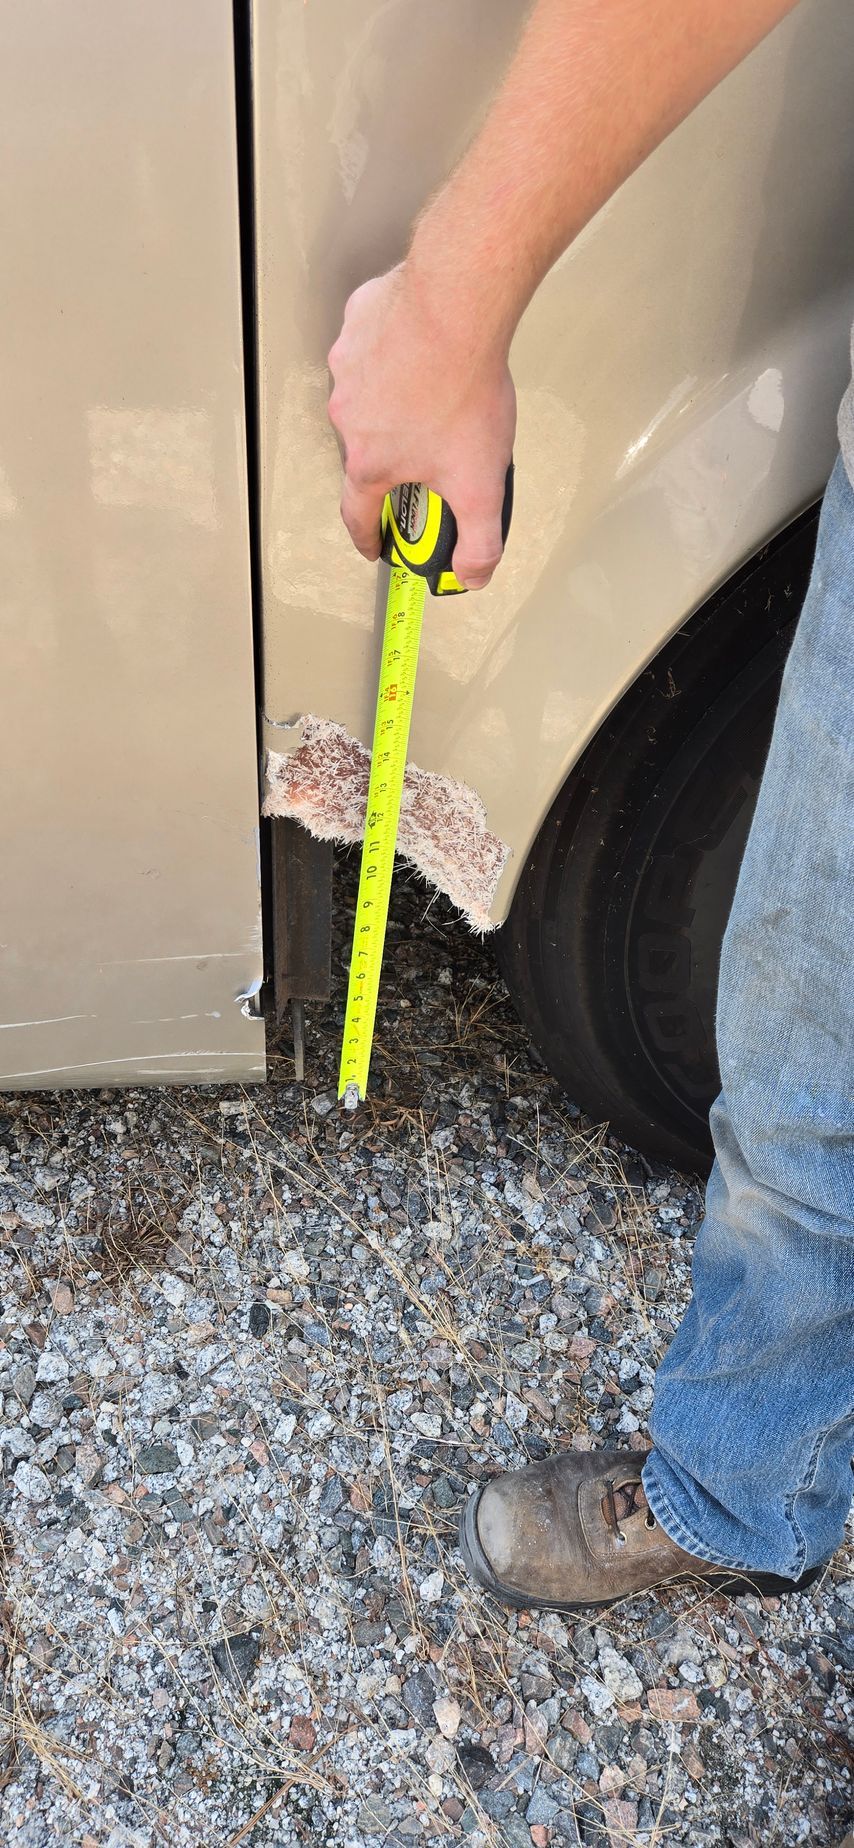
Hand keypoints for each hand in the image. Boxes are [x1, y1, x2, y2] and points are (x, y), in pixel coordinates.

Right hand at [327, 263, 515, 589]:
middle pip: (365, 450)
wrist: (459, 307)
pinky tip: (424, 350)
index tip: (372, 543)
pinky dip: (391, 353)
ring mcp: (348, 364)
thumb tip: (472, 574)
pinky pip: (371, 345)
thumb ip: (479, 542)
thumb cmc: (462, 387)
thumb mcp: (481, 486)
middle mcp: (349, 415)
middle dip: (392, 457)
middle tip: (427, 451)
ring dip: (392, 401)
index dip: (367, 536)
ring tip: (433, 393)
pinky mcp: (360, 322)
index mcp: (370, 460)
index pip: (358, 514)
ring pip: (367, 395)